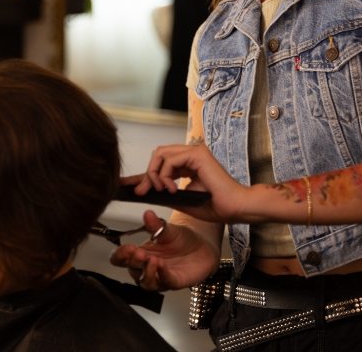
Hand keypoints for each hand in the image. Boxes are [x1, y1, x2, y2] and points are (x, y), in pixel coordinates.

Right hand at [109, 211, 219, 291]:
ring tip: (152, 259)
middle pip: (132, 271)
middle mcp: (148, 268)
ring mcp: (161, 277)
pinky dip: (162, 274)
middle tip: (139, 252)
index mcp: (141, 254)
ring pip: (146, 282)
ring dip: (147, 272)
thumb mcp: (168, 229)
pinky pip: (166, 282)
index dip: (120, 255)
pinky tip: (162, 265)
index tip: (127, 247)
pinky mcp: (175, 282)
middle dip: (134, 262)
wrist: (203, 246)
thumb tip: (147, 213)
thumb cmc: (182, 239)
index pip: (120, 259)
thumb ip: (156, 225)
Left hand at [125, 143, 253, 223]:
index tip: (126, 184)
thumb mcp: (182, 201)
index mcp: (189, 164)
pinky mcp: (198, 154)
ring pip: (161, 154)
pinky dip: (165, 175)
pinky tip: (170, 189)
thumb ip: (165, 194)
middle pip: (158, 154)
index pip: (161, 164)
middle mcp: (191, 154)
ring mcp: (195, 152)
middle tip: (143, 191)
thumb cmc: (216, 206)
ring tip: (160, 190)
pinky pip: (170, 160)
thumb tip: (145, 192)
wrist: (235, 208)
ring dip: (155, 174)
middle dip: (147, 174)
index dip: (142, 175)